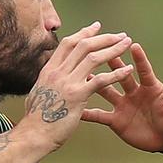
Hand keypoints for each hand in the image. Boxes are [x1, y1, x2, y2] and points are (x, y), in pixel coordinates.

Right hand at [22, 22, 134, 149]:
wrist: (33, 135)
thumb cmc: (36, 120)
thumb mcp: (39, 93)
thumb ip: (48, 83)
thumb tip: (49, 78)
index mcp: (49, 70)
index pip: (68, 44)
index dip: (83, 34)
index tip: (96, 27)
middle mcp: (58, 72)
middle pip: (83, 46)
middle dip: (103, 37)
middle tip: (120, 35)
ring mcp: (67, 82)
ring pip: (93, 57)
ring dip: (113, 48)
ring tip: (127, 43)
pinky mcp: (77, 95)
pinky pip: (101, 80)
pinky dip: (116, 73)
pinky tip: (129, 70)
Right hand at [81, 42, 162, 152]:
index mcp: (149, 87)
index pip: (143, 70)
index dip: (138, 58)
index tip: (132, 44)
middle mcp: (133, 92)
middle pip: (119, 75)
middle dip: (110, 62)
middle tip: (100, 48)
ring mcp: (123, 105)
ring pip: (105, 91)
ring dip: (93, 82)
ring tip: (79, 73)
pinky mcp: (116, 120)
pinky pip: (99, 116)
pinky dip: (87, 113)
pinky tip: (74, 107)